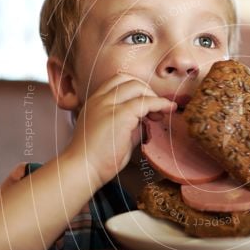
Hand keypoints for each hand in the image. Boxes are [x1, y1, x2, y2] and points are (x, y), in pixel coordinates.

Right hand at [64, 73, 176, 187]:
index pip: (118, 82)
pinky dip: (160, 104)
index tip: (147, 106)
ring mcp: (108, 105)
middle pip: (129, 80)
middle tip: (156, 111)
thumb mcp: (114, 135)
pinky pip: (145, 102)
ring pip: (137, 86)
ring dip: (153, 97)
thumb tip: (146, 121)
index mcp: (95, 102)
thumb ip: (129, 125)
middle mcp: (100, 99)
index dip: (136, 89)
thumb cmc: (96, 159)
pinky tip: (168, 110)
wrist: (82, 169)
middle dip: (147, 91)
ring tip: (160, 114)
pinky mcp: (120, 115)